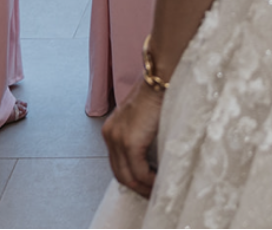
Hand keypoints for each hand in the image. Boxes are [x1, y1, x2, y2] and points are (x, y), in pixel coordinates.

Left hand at [103, 81, 163, 196]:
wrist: (160, 77)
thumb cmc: (158, 91)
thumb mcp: (145, 115)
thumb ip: (143, 132)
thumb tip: (153, 151)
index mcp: (112, 129)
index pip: (117, 161)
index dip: (131, 176)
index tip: (145, 183)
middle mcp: (110, 135)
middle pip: (119, 172)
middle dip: (135, 187)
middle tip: (151, 194)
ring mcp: (118, 139)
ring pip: (127, 176)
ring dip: (143, 188)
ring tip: (156, 192)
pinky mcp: (130, 143)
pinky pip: (138, 171)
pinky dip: (149, 181)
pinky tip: (159, 182)